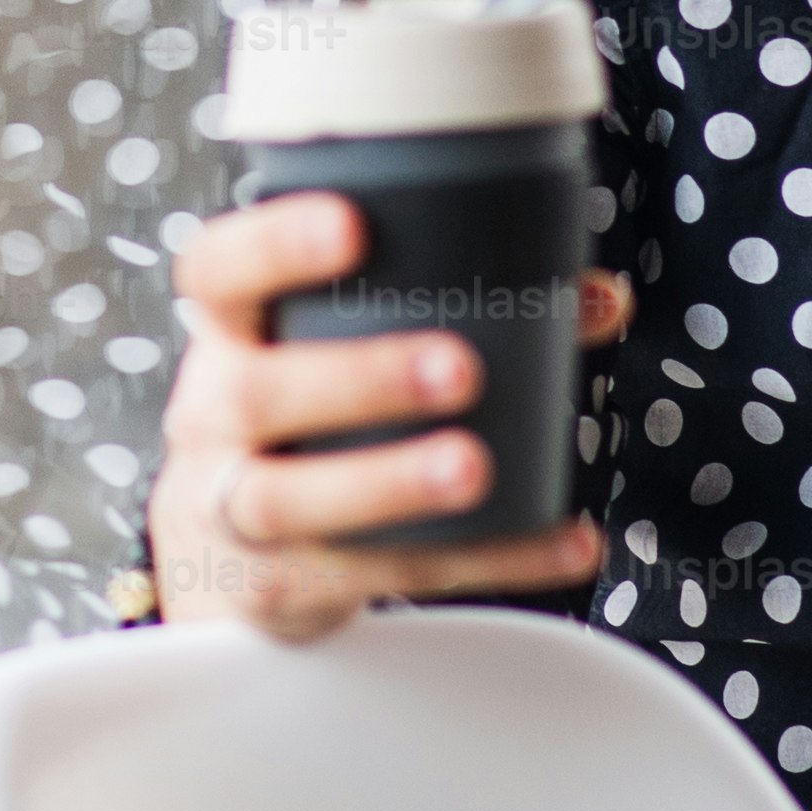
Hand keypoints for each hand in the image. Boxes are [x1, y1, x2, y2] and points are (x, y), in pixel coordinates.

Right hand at [149, 192, 624, 639]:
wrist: (226, 556)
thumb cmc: (306, 419)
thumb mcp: (338, 350)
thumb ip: (457, 309)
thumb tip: (598, 297)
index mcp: (231, 335)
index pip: (219, 272)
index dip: (274, 244)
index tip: (354, 224)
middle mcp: (213, 417)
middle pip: (257, 394)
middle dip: (360, 378)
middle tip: (459, 367)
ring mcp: (234, 509)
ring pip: (291, 500)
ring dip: (391, 481)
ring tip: (476, 466)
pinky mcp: (281, 586)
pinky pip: (380, 575)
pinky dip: (483, 559)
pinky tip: (557, 540)